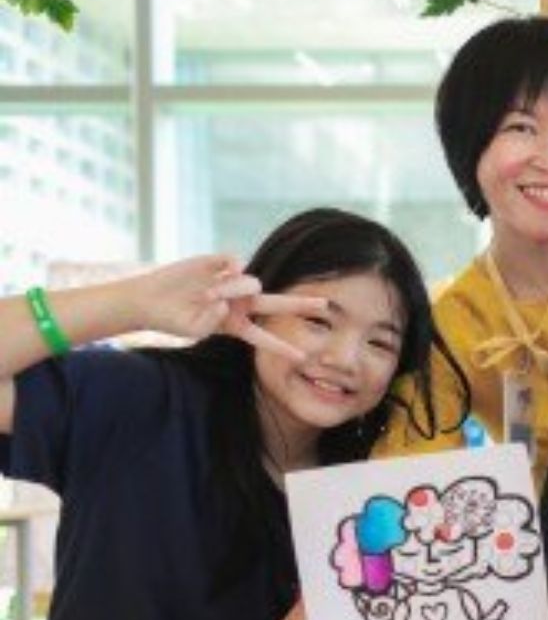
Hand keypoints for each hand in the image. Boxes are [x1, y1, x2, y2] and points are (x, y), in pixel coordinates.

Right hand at [131, 255, 328, 360]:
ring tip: (206, 294)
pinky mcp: (220, 262)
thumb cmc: (171, 319)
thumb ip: (211, 319)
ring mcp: (232, 282)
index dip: (282, 348)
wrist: (151, 298)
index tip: (304, 358)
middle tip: (325, 305)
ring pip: (250, 282)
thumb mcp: (192, 328)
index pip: (263, 337)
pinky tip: (216, 272)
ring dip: (231, 289)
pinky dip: (227, 267)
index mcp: (236, 325)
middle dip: (300, 305)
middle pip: (277, 303)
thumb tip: (226, 302)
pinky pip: (236, 261)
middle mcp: (240, 303)